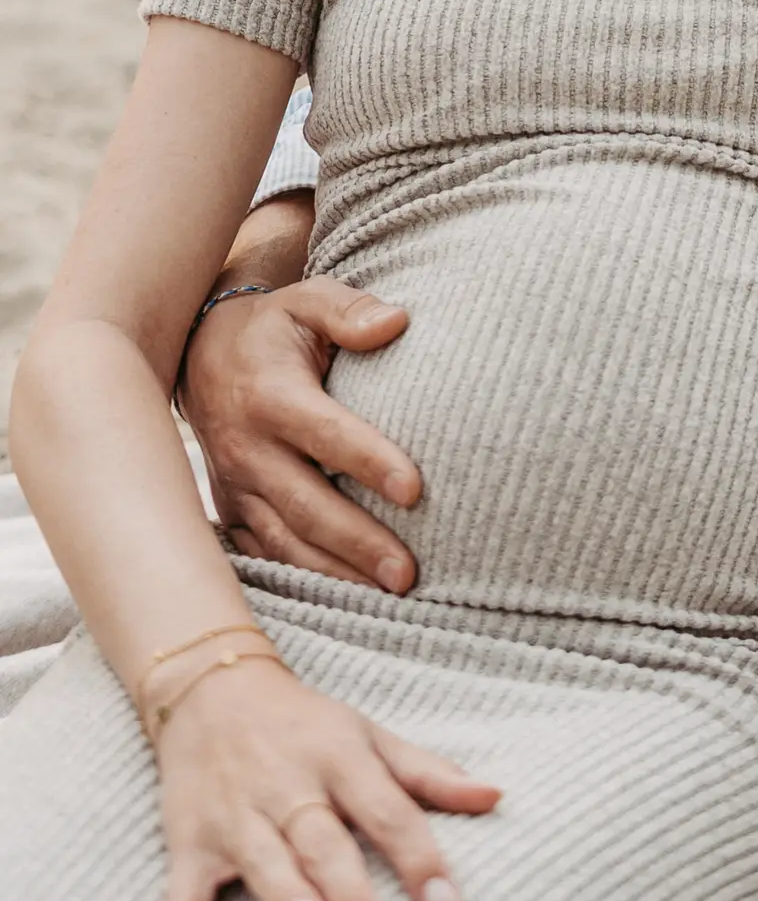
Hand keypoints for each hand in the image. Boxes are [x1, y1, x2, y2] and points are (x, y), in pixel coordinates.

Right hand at [150, 654, 499, 900]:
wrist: (211, 688)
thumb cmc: (306, 725)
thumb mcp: (370, 736)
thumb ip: (429, 774)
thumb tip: (497, 797)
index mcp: (341, 757)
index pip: (390, 811)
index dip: (421, 860)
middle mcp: (289, 785)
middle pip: (323, 840)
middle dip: (350, 890)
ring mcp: (236, 813)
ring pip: (262, 858)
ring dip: (284, 895)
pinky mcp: (188, 839)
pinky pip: (181, 889)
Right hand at [179, 279, 422, 593]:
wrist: (199, 353)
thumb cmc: (272, 328)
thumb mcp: (307, 300)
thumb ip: (350, 310)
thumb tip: (396, 323)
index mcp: (271, 396)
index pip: (326, 434)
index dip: (369, 461)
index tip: (415, 489)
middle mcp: (247, 448)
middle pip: (307, 504)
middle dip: (358, 542)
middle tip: (408, 572)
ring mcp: (235, 486)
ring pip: (284, 542)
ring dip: (335, 572)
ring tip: (388, 596)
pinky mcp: (230, 511)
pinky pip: (264, 555)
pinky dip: (301, 578)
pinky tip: (343, 600)